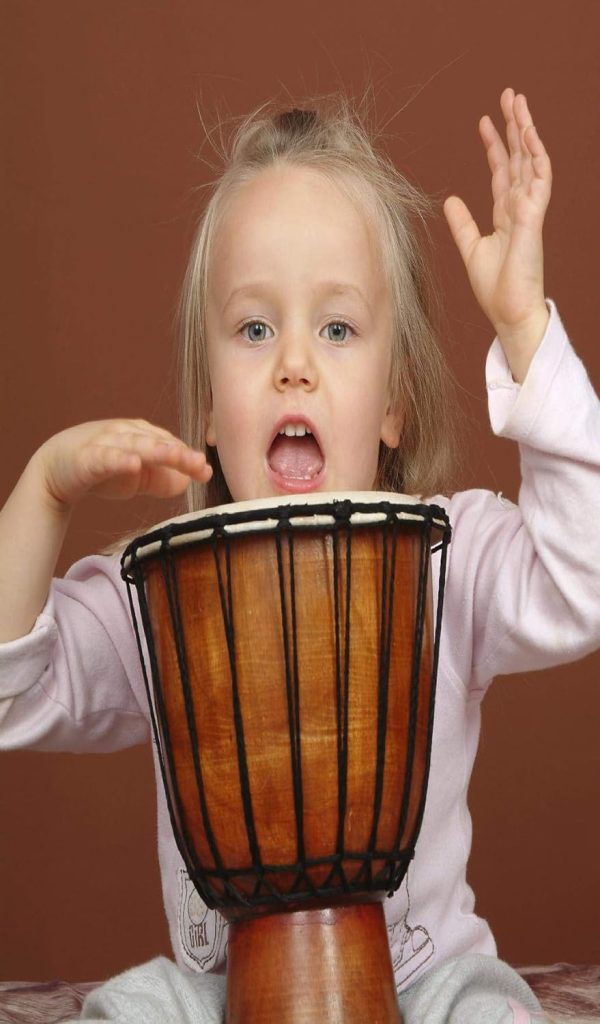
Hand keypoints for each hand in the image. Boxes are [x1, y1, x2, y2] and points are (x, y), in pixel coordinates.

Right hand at [34, 419, 211, 509]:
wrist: (56, 467)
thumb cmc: (103, 468)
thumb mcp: (137, 477)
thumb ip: (162, 480)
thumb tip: (188, 483)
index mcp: (144, 435)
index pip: (171, 445)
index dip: (189, 458)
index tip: (207, 472)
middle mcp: (127, 433)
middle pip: (158, 442)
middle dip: (180, 453)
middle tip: (201, 464)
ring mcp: (107, 442)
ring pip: (135, 445)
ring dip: (157, 450)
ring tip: (177, 457)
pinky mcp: (87, 458)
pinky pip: (105, 457)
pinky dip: (119, 460)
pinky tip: (133, 464)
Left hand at [444, 88, 551, 381]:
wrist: (508, 312)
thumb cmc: (495, 288)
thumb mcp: (471, 249)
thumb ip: (462, 223)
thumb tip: (450, 198)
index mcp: (506, 214)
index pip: (502, 171)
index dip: (494, 145)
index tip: (484, 121)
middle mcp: (520, 208)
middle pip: (519, 158)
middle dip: (514, 126)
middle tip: (509, 95)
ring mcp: (530, 211)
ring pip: (531, 161)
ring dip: (526, 131)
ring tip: (519, 102)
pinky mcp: (534, 219)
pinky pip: (539, 181)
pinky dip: (536, 157)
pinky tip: (530, 135)